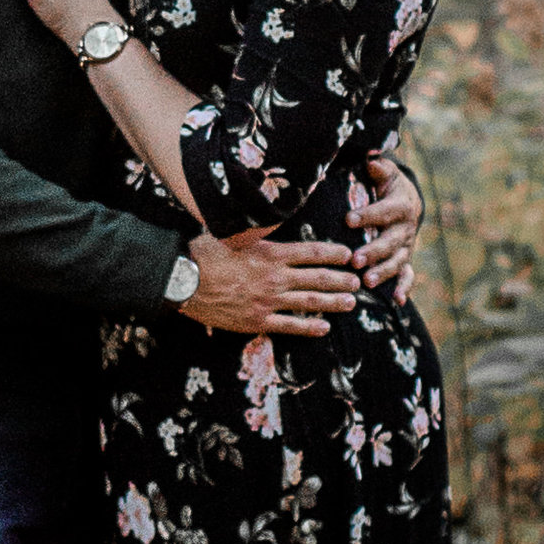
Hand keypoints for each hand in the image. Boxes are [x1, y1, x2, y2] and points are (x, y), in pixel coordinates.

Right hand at [181, 227, 361, 338]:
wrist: (184, 280)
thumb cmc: (205, 252)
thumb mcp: (235, 234)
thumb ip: (256, 229)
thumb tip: (268, 215)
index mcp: (271, 253)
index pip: (311, 251)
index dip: (333, 253)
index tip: (348, 253)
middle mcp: (275, 277)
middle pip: (318, 278)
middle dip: (342, 280)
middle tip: (359, 281)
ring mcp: (268, 301)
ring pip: (309, 303)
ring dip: (333, 303)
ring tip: (351, 303)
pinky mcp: (257, 320)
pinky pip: (289, 326)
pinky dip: (309, 327)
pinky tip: (324, 328)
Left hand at [357, 154, 423, 300]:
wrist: (408, 200)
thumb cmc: (388, 185)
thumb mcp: (385, 173)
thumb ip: (377, 167)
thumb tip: (370, 157)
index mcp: (400, 205)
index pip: (383, 211)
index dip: (367, 215)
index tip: (348, 220)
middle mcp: (405, 228)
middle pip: (390, 242)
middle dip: (373, 252)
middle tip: (355, 260)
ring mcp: (406, 246)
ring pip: (397, 261)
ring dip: (382, 272)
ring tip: (366, 281)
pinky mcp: (405, 259)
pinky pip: (407, 275)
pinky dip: (404, 288)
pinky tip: (397, 300)